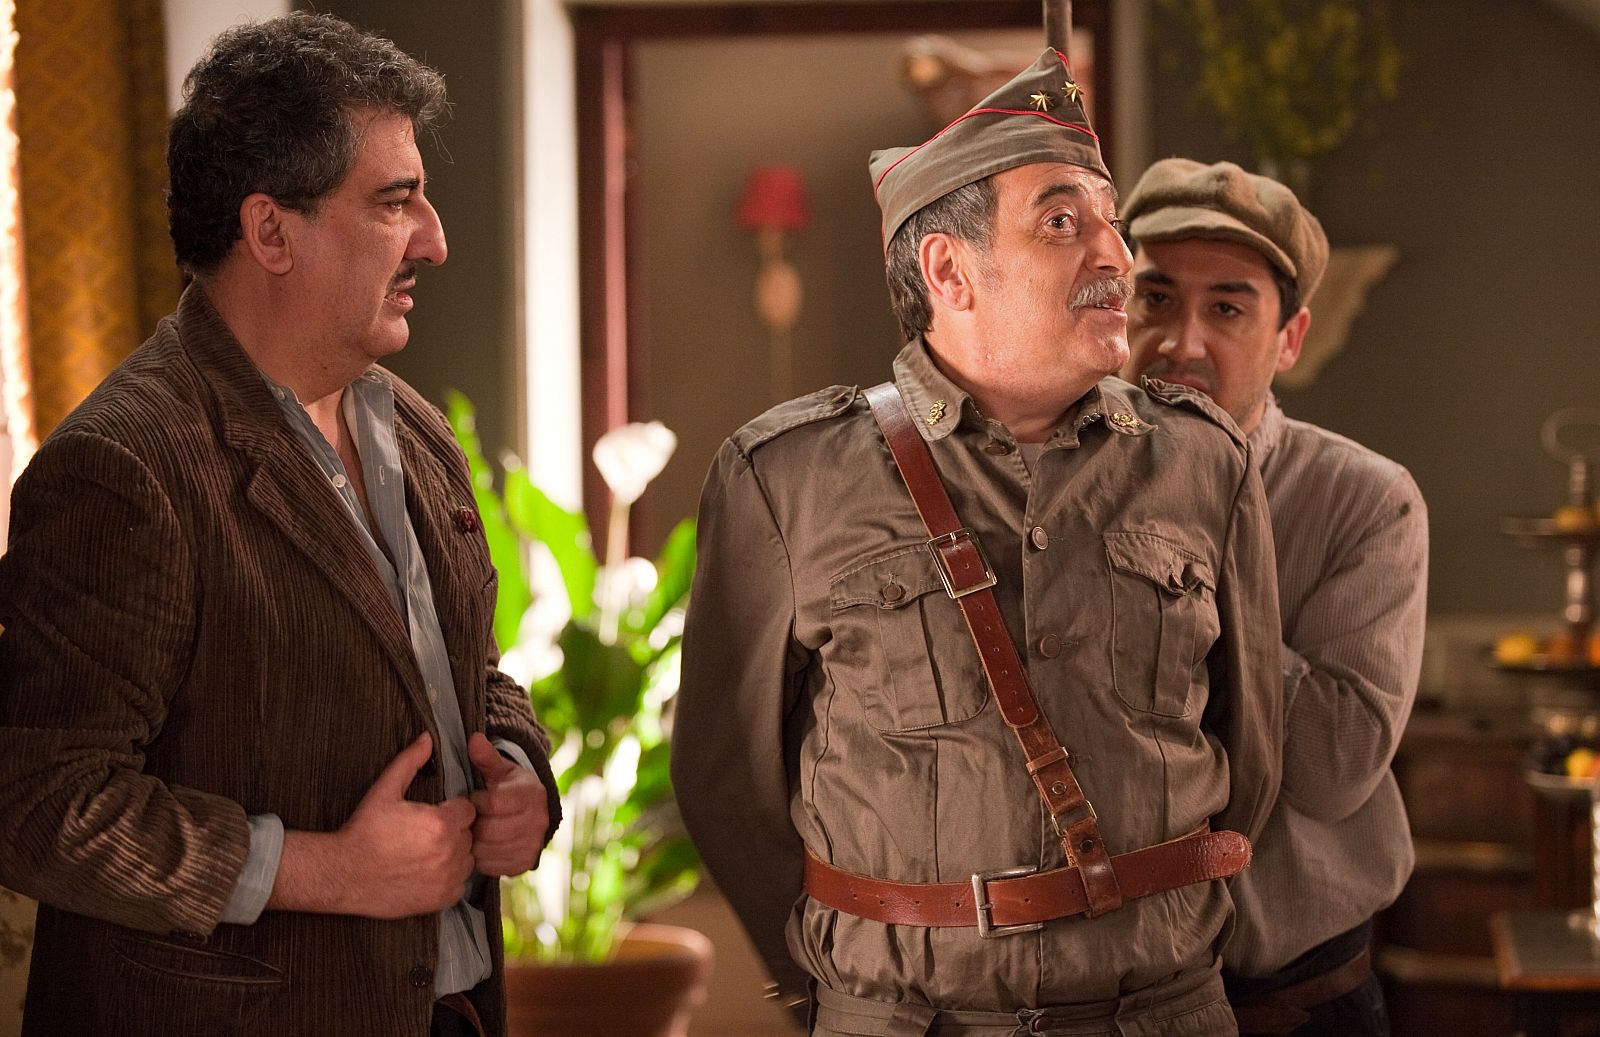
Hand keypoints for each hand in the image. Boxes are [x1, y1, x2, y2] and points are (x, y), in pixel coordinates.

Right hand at [334, 732, 476, 917]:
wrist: (342, 874)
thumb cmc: (363, 831)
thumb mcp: (384, 790)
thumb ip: (410, 762)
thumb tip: (428, 737)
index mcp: (442, 823)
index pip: (468, 810)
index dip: (451, 811)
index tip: (432, 816)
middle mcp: (450, 851)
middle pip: (468, 835)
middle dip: (453, 832)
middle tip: (424, 836)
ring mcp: (447, 878)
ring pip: (467, 860)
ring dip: (454, 856)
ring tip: (425, 854)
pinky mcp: (441, 900)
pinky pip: (460, 886)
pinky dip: (448, 880)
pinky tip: (426, 873)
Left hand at [466, 732, 549, 876]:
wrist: (529, 811)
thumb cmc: (507, 787)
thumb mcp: (498, 769)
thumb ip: (486, 756)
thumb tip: (474, 739)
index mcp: (532, 793)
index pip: (493, 803)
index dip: (475, 802)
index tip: (472, 798)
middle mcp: (539, 820)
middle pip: (489, 830)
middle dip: (473, 824)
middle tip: (469, 819)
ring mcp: (534, 844)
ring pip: (488, 850)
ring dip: (473, 843)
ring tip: (473, 831)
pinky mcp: (525, 862)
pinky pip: (492, 867)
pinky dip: (480, 858)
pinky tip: (480, 845)